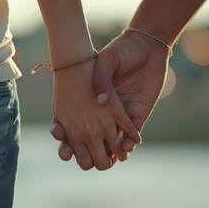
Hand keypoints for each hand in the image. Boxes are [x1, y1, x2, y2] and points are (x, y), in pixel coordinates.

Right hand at [52, 30, 168, 160]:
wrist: (145, 47)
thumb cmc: (121, 51)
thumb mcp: (107, 61)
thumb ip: (101, 78)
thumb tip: (101, 101)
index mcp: (88, 101)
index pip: (72, 125)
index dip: (66, 138)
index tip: (63, 143)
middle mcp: (101, 112)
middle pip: (89, 141)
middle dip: (86, 154)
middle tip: (85, 161)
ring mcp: (119, 116)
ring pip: (109, 144)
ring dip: (108, 154)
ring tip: (107, 159)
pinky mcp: (136, 116)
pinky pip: (130, 136)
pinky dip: (128, 145)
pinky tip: (126, 148)